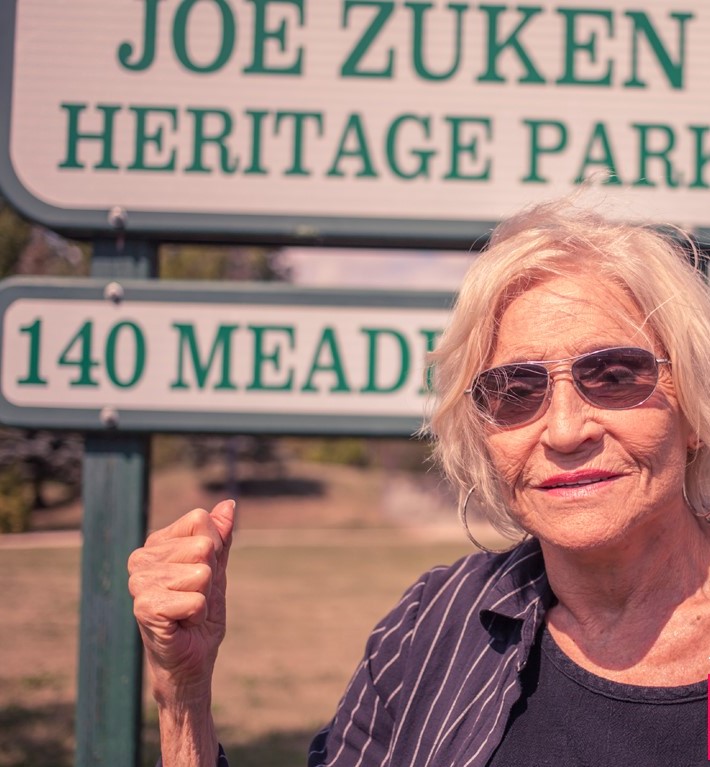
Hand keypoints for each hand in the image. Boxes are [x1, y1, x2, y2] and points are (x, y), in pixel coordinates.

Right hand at [128, 499, 234, 705]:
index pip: (200, 520)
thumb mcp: (217, 569)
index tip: (202, 576)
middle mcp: (141, 558)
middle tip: (193, 598)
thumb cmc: (201, 615)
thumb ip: (221, 537)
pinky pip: (196, 600)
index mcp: (156, 543)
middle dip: (210, 578)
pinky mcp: (144, 607)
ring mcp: (139, 582)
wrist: (192, 660)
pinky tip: (182, 624)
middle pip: (203, 546)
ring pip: (202, 573)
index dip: (214, 550)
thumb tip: (229, 504)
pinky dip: (198, 615)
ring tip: (187, 612)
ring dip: (204, 598)